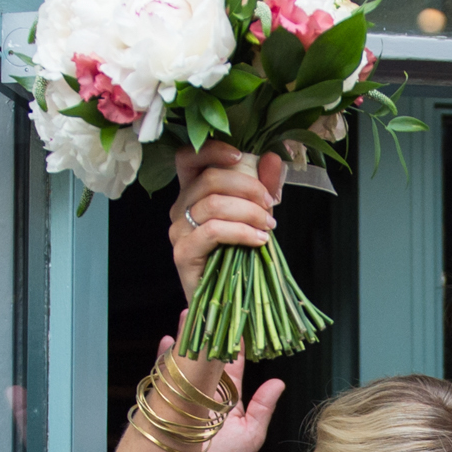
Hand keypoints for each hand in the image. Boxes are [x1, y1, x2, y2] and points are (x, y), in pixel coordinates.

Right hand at [155, 324, 282, 451]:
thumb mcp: (251, 435)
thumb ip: (263, 408)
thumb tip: (278, 382)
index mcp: (228, 397)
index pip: (233, 365)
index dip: (236, 345)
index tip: (239, 323)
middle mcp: (206, 392)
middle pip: (208, 356)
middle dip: (209, 333)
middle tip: (212, 308)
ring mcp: (186, 393)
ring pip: (188, 359)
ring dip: (188, 338)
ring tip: (190, 315)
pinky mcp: (167, 398)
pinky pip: (164, 374)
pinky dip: (164, 357)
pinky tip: (168, 340)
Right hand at [169, 141, 285, 303]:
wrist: (226, 300)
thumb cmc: (237, 255)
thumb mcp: (252, 215)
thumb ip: (261, 186)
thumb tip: (273, 158)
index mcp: (191, 192)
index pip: (188, 158)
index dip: (212, 151)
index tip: (241, 156)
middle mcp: (179, 208)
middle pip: (209, 179)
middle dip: (247, 188)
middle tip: (270, 206)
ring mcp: (178, 231)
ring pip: (213, 204)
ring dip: (249, 212)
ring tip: (269, 226)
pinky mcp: (183, 253)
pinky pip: (213, 231)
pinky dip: (241, 232)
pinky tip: (259, 240)